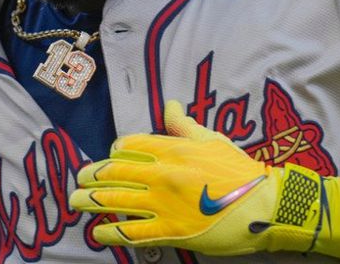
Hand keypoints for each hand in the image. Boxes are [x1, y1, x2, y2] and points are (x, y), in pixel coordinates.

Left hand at [70, 100, 329, 255]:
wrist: (264, 206)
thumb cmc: (239, 170)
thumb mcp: (211, 140)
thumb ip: (184, 125)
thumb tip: (169, 105)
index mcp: (172, 149)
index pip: (129, 146)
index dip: (115, 152)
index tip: (110, 157)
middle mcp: (162, 175)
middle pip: (114, 173)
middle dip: (92, 175)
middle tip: (80, 177)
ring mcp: (163, 205)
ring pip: (115, 201)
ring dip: (90, 201)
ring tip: (75, 200)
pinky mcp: (169, 231)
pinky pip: (131, 232)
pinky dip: (110, 233)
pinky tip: (98, 232)